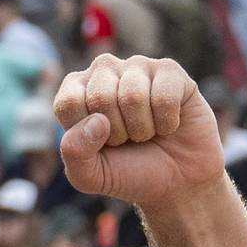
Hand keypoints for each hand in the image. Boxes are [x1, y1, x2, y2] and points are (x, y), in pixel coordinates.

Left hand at [54, 55, 223, 208]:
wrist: (177, 179)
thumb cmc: (128, 171)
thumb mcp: (90, 175)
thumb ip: (74, 152)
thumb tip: (97, 121)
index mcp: (76, 89)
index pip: (69, 103)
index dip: (87, 135)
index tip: (101, 144)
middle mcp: (104, 70)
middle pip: (101, 97)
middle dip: (117, 133)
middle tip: (128, 139)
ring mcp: (137, 67)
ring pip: (133, 96)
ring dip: (143, 129)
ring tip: (147, 132)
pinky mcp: (169, 70)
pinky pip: (164, 96)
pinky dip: (167, 123)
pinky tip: (168, 124)